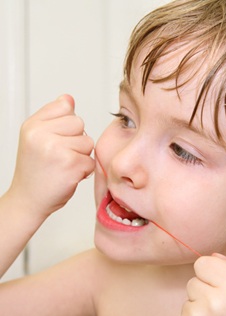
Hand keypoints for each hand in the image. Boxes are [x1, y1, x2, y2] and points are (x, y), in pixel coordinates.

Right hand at [7, 95, 94, 219]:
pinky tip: (69, 175)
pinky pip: (91, 160)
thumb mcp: (36, 138)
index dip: (66, 125)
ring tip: (64, 165)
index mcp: (32, 125)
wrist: (28, 200)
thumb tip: (69, 98)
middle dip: (75, 140)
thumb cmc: (35, 171)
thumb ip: (54, 116)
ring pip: (88, 142)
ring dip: (81, 156)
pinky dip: (85, 170)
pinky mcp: (71, 164)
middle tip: (60, 155)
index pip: (65, 106)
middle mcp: (41, 134)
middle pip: (79, 124)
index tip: (56, 139)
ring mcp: (56, 149)